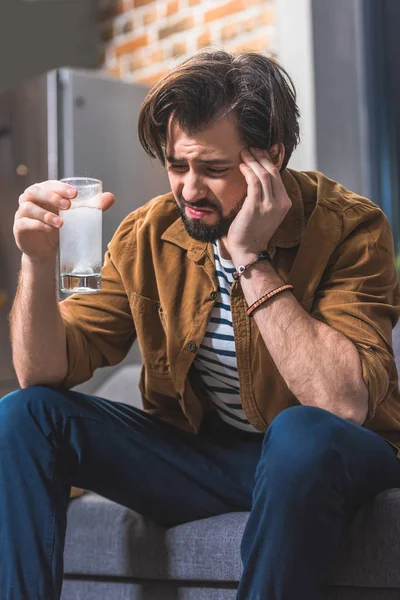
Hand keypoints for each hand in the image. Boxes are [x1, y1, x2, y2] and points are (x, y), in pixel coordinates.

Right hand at [14, 180, 114, 263]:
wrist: (46, 250)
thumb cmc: (60, 228)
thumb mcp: (75, 217)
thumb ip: (91, 206)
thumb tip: (111, 197)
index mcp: (43, 192)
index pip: (50, 184)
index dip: (61, 187)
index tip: (75, 194)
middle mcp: (30, 199)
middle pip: (35, 191)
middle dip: (52, 197)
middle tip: (68, 206)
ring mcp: (22, 213)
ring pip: (29, 208)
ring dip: (46, 214)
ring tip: (61, 223)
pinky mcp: (19, 228)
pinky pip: (25, 223)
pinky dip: (37, 225)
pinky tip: (49, 230)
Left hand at [226, 148, 290, 264]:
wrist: (248, 250)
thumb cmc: (252, 230)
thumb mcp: (264, 210)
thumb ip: (264, 194)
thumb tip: (257, 174)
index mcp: (285, 202)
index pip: (278, 174)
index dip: (268, 160)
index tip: (257, 152)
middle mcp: (281, 203)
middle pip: (273, 171)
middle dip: (260, 156)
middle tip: (249, 148)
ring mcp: (270, 205)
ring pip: (264, 174)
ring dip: (253, 161)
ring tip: (243, 153)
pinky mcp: (257, 207)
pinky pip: (254, 182)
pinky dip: (248, 171)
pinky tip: (241, 166)